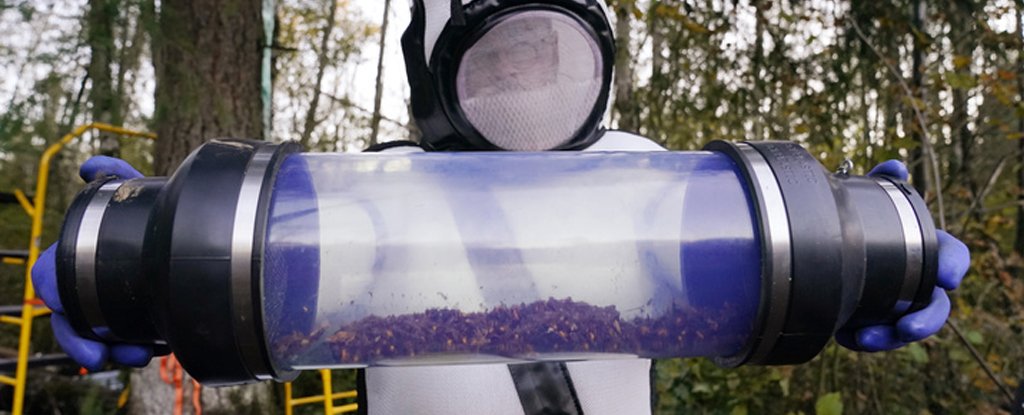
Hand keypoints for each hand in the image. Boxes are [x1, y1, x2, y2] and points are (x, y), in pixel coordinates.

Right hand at [31, 156, 153, 370]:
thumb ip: (116, 175)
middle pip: (73, 325)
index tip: (68, 312)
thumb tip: (89, 166)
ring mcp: (113, 305)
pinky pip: (130, 341)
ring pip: (101, 339)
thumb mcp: (138, 193)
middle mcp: (89, 285)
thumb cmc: (154, 211)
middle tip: (104, 355)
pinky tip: (154, 349)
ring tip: (140, 356)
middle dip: (83, 342)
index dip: (59, 306)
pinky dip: (136, 347)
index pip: (54, 289)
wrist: (200, 238)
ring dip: (115, 350)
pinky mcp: (141, 319)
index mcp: (76, 258)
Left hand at [836, 160, 970, 351]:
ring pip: (905, 330)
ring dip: (889, 338)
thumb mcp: (868, 201)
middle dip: (926, 320)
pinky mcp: (873, 323)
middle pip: (936, 307)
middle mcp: (918, 283)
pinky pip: (874, 338)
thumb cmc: (862, 225)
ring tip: (866, 339)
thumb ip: (882, 182)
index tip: (948, 277)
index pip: (951, 256)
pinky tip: (845, 336)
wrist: (827, 250)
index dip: (954, 265)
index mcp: (924, 251)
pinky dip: (861, 339)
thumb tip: (895, 167)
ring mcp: (897, 306)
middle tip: (907, 326)